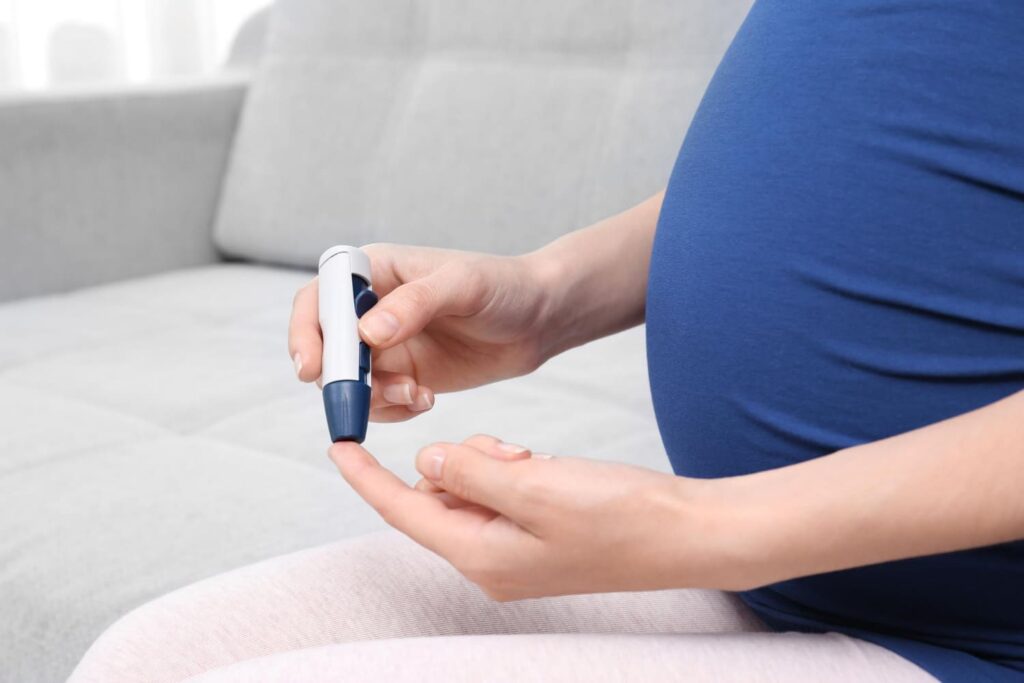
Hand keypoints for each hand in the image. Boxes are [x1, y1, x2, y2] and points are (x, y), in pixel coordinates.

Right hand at [289, 245, 553, 421]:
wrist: (539, 319)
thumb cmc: (503, 287)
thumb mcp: (463, 286)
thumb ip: (415, 304)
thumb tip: (367, 333)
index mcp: (375, 271)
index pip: (319, 299)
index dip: (307, 333)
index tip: (313, 368)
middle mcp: (371, 308)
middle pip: (327, 348)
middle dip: (342, 379)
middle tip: (372, 398)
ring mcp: (385, 345)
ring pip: (350, 382)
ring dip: (373, 398)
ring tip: (418, 395)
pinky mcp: (404, 375)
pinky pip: (378, 403)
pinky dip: (394, 410)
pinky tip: (426, 400)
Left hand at [329, 436, 739, 599]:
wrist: (685, 534)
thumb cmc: (620, 516)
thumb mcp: (533, 487)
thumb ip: (471, 472)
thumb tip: (426, 461)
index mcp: (481, 555)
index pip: (404, 511)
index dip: (368, 478)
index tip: (338, 446)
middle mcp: (491, 560)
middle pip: (440, 496)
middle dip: (460, 461)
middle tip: (512, 451)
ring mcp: (516, 551)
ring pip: (473, 490)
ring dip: (493, 463)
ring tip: (538, 463)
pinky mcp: (539, 536)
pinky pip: (503, 494)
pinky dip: (514, 471)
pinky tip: (547, 469)